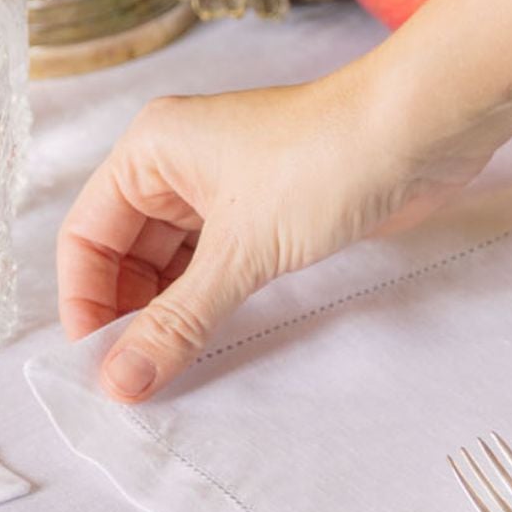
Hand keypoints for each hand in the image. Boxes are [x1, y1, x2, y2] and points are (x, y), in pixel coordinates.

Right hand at [57, 61, 485, 404]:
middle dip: (131, 310)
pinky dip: (216, 296)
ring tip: (172, 367)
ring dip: (176, 308)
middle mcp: (185, 161)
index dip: (86, 300)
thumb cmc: (327, 161)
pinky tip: (216, 337)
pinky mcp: (278, 206)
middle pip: (130, 250)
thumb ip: (179, 321)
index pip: (88, 235)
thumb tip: (121, 381)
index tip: (98, 362)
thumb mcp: (242, 251)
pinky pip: (227, 259)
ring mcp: (233, 182)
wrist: (424, 130)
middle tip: (136, 375)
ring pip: (181, 258)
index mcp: (153, 150)